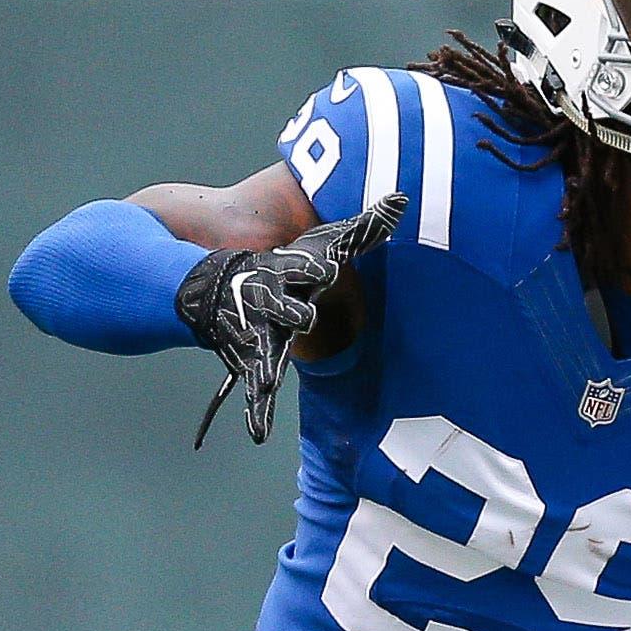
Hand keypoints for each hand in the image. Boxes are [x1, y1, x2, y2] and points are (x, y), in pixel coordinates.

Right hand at [176, 193, 405, 446]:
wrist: (227, 288)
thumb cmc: (291, 264)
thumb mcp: (327, 243)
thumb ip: (367, 227)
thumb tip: (402, 197)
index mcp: (290, 273)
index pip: (306, 268)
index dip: (316, 266)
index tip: (328, 266)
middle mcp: (273, 304)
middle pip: (287, 309)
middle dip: (293, 312)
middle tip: (303, 316)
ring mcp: (261, 335)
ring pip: (265, 352)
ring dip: (266, 368)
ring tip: (265, 383)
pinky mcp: (254, 361)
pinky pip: (254, 391)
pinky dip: (257, 412)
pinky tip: (258, 433)